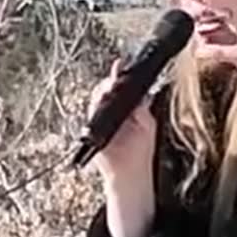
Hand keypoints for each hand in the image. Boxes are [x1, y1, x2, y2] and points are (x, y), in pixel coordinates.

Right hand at [86, 57, 156, 184]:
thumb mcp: (147, 126)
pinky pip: (89, 117)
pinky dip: (93, 110)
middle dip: (108, 83)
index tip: (120, 64)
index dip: (119, 76)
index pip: (120, 88)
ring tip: (107, 90)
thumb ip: (142, 110)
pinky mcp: (90, 132)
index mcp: (125, 108)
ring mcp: (99, 121)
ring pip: (94, 101)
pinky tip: (100, 105)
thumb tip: (139, 94)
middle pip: (104, 90)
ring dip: (100, 94)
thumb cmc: (139, 151)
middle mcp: (111, 112)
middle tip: (114, 78)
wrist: (129, 173)